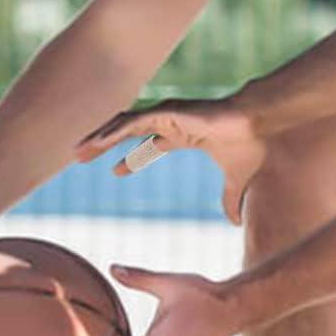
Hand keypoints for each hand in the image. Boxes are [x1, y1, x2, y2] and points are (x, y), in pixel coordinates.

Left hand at [75, 93, 266, 225]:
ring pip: (125, 126)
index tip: (114, 173)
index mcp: (184, 135)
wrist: (258, 124)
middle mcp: (172, 123)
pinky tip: (96, 142)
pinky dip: (113, 131)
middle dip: (106, 146)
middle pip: (130, 134)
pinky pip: (134, 122)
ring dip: (100, 138)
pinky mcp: (168, 112)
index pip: (150, 147)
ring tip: (78, 150)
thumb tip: (236, 222)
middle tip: (82, 158)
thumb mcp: (235, 180)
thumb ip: (230, 199)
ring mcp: (168, 115)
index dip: (133, 159)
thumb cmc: (250, 145)